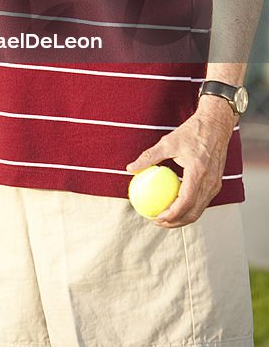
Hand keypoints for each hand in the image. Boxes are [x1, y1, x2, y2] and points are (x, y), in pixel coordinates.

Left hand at [126, 96, 236, 226]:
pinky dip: (189, 207)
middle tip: (157, 221)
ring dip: (183, 217)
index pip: (186, 202)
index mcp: (198, 173)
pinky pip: (202, 201)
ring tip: (165, 217)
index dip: (172, 215)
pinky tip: (175, 204)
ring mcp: (215, 184)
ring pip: (199, 209)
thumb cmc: (191, 132)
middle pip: (194, 213)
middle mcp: (210, 182)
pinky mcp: (216, 183)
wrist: (216, 124)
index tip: (156, 217)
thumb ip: (149, 157)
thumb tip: (130, 168)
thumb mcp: (168, 142)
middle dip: (176, 222)